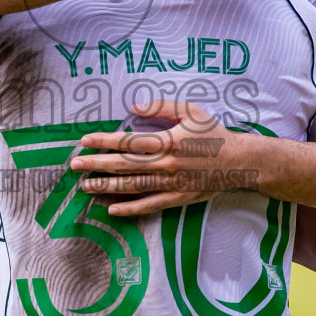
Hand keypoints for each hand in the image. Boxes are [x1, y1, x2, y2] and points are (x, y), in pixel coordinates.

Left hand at [71, 100, 255, 216]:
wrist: (241, 162)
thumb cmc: (214, 134)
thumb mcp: (191, 112)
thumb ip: (161, 107)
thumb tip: (133, 106)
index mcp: (169, 141)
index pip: (129, 141)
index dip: (105, 140)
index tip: (85, 140)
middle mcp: (167, 164)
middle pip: (124, 166)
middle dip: (97, 165)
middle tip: (74, 165)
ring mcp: (172, 183)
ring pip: (133, 186)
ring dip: (107, 186)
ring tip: (85, 186)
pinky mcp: (178, 198)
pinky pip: (150, 205)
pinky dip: (130, 208)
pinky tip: (111, 208)